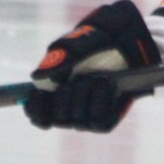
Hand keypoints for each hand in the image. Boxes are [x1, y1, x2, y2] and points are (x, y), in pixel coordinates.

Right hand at [24, 0, 159, 131]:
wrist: (128, 42)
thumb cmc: (96, 42)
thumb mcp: (73, 46)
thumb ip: (56, 62)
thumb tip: (37, 79)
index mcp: (53, 93)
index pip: (36, 113)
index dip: (35, 109)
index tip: (39, 95)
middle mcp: (67, 108)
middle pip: (57, 118)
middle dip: (66, 97)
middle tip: (78, 78)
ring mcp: (86, 116)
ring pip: (76, 120)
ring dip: (85, 96)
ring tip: (97, 77)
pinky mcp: (105, 120)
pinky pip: (97, 121)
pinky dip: (101, 101)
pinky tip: (106, 84)